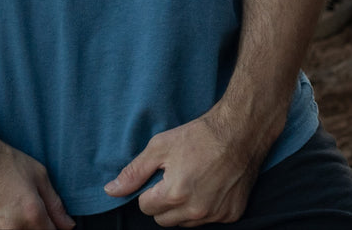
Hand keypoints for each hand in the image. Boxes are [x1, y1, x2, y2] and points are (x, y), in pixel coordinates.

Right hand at [0, 138, 74, 229]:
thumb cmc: (0, 160)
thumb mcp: (37, 175)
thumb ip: (55, 205)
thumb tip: (68, 226)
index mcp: (31, 216)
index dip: (49, 228)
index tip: (43, 220)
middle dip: (29, 227)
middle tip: (19, 211)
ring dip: (8, 228)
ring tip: (1, 211)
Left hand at [104, 111, 263, 226]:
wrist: (240, 132)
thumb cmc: (200, 135)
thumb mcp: (160, 146)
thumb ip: (134, 172)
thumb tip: (110, 191)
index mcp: (175, 194)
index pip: (146, 207)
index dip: (149, 190)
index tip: (160, 176)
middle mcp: (196, 210)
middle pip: (163, 220)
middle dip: (163, 202)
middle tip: (175, 178)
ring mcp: (216, 214)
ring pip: (185, 222)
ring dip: (183, 208)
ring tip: (193, 181)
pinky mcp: (232, 214)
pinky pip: (208, 220)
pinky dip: (205, 208)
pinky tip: (210, 186)